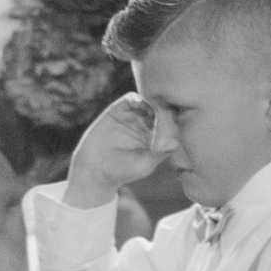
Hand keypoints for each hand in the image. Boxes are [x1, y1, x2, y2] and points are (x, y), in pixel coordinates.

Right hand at [64, 93, 162, 207]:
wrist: (95, 170)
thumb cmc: (123, 171)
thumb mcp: (145, 164)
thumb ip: (160, 153)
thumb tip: (176, 143)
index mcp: (156, 138)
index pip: (169, 124)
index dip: (172, 121)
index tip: (173, 123)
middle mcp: (145, 125)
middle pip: (160, 110)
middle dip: (164, 109)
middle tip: (165, 112)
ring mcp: (131, 117)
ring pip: (147, 102)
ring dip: (152, 102)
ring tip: (152, 109)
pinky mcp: (117, 112)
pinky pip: (129, 100)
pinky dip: (135, 99)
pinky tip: (138, 103)